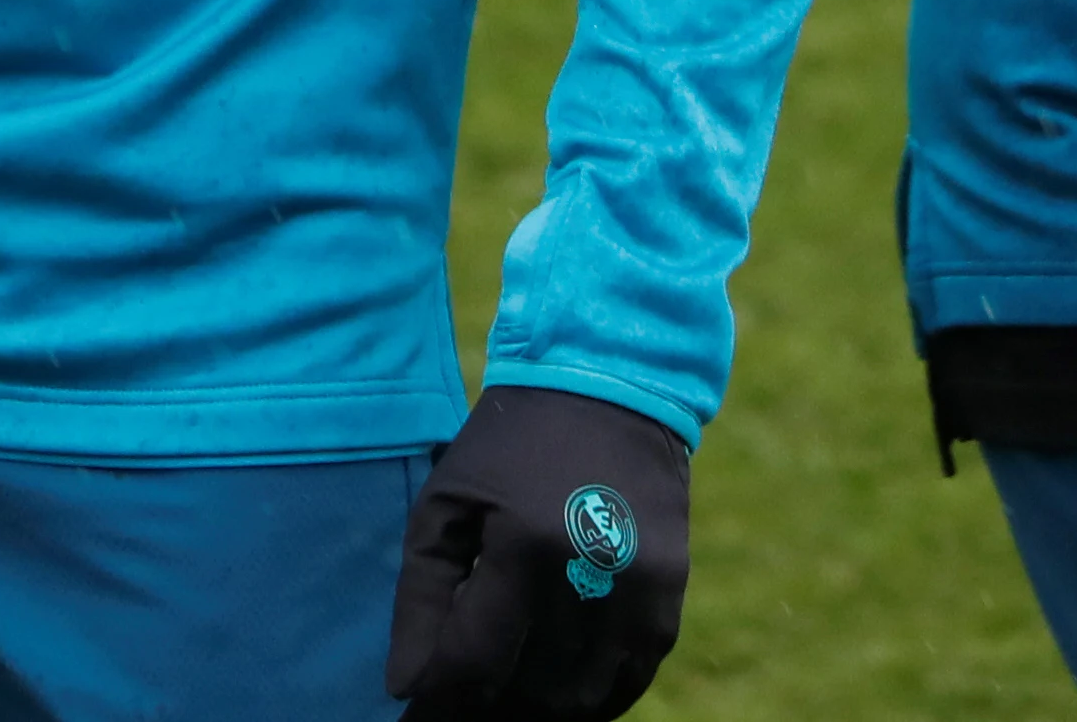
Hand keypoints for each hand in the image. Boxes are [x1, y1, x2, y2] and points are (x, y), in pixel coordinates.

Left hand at [385, 384, 690, 720]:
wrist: (611, 386)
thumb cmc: (510, 446)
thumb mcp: (447, 504)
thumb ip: (421, 599)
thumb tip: (407, 686)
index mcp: (524, 545)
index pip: (473, 663)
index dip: (438, 696)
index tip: (418, 701)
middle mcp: (590, 574)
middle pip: (527, 689)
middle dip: (482, 705)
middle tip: (458, 698)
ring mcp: (640, 589)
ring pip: (578, 698)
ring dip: (534, 708)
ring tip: (503, 693)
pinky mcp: (669, 593)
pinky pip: (628, 680)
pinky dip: (589, 700)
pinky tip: (554, 690)